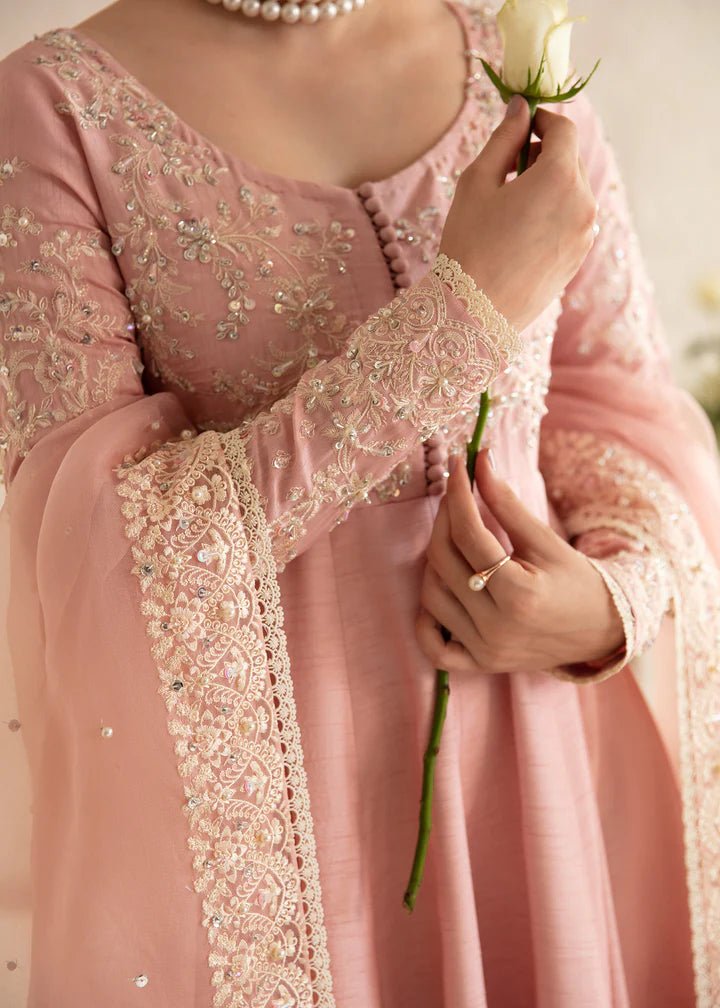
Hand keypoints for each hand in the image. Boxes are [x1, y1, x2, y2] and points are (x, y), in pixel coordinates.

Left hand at [415, 450, 625, 675]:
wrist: (602, 630)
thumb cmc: (578, 581)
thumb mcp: (546, 540)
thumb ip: (507, 503)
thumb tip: (480, 460)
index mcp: (520, 594)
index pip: (470, 536)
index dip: (460, 495)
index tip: (459, 466)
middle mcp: (497, 628)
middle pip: (443, 563)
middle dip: (444, 519)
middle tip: (456, 494)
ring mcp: (485, 650)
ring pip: (431, 597)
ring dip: (434, 561)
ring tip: (455, 537)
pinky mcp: (480, 665)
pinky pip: (434, 647)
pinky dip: (426, 620)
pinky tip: (440, 589)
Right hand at [438, 96, 597, 331]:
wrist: (475, 310)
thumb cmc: (470, 243)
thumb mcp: (478, 182)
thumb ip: (504, 139)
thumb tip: (520, 107)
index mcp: (559, 176)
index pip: (563, 129)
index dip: (542, 120)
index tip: (521, 125)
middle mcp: (583, 202)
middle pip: (570, 159)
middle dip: (544, 155)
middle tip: (508, 171)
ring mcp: (585, 232)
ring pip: (572, 190)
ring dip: (548, 186)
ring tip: (511, 207)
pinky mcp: (579, 256)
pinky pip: (572, 219)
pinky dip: (553, 213)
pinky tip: (520, 233)